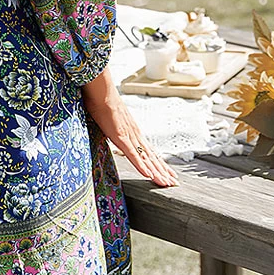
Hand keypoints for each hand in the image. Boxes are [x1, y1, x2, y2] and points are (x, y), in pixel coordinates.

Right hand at [81, 68, 178, 187]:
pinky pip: (133, 155)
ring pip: (146, 159)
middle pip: (151, 157)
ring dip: (157, 172)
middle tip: (173, 183)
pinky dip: (142, 166)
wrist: (100, 90)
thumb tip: (110, 132)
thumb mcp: (110, 120)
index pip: (149, 151)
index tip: (166, 172)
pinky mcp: (121, 137)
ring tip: (166, 183)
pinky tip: (149, 175)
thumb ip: (113, 128)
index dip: (158, 163)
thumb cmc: (102, 101)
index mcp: (133, 131)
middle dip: (162, 171)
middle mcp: (135, 135)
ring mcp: (129, 136)